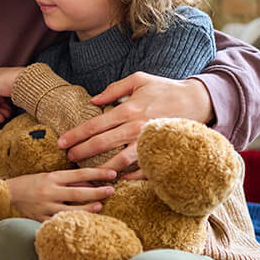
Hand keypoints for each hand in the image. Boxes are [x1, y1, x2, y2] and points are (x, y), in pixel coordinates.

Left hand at [0, 67, 23, 121]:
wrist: (24, 82)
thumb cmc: (26, 85)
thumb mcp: (20, 91)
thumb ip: (13, 96)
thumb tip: (13, 105)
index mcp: (3, 75)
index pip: (0, 92)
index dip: (4, 104)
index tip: (10, 112)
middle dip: (0, 109)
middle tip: (6, 117)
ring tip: (2, 119)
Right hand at [6, 167, 116, 221]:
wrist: (8, 193)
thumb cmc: (31, 182)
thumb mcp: (49, 176)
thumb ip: (68, 180)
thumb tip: (91, 183)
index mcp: (52, 177)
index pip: (80, 174)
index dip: (98, 174)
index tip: (112, 174)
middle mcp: (50, 191)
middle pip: (79, 192)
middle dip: (98, 192)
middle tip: (111, 190)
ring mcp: (46, 207)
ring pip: (71, 210)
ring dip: (88, 208)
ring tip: (100, 206)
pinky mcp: (41, 219)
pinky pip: (59, 223)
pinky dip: (71, 222)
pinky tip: (82, 223)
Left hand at [57, 73, 212, 178]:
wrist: (197, 100)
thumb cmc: (165, 88)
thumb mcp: (138, 80)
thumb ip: (114, 89)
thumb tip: (94, 100)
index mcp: (128, 109)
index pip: (95, 125)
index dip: (76, 135)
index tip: (61, 142)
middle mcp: (136, 127)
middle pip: (102, 144)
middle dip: (81, 152)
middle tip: (67, 158)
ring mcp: (149, 142)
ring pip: (120, 161)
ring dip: (101, 169)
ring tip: (87, 174)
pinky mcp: (161, 152)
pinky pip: (143, 170)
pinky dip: (129, 177)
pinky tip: (116, 180)